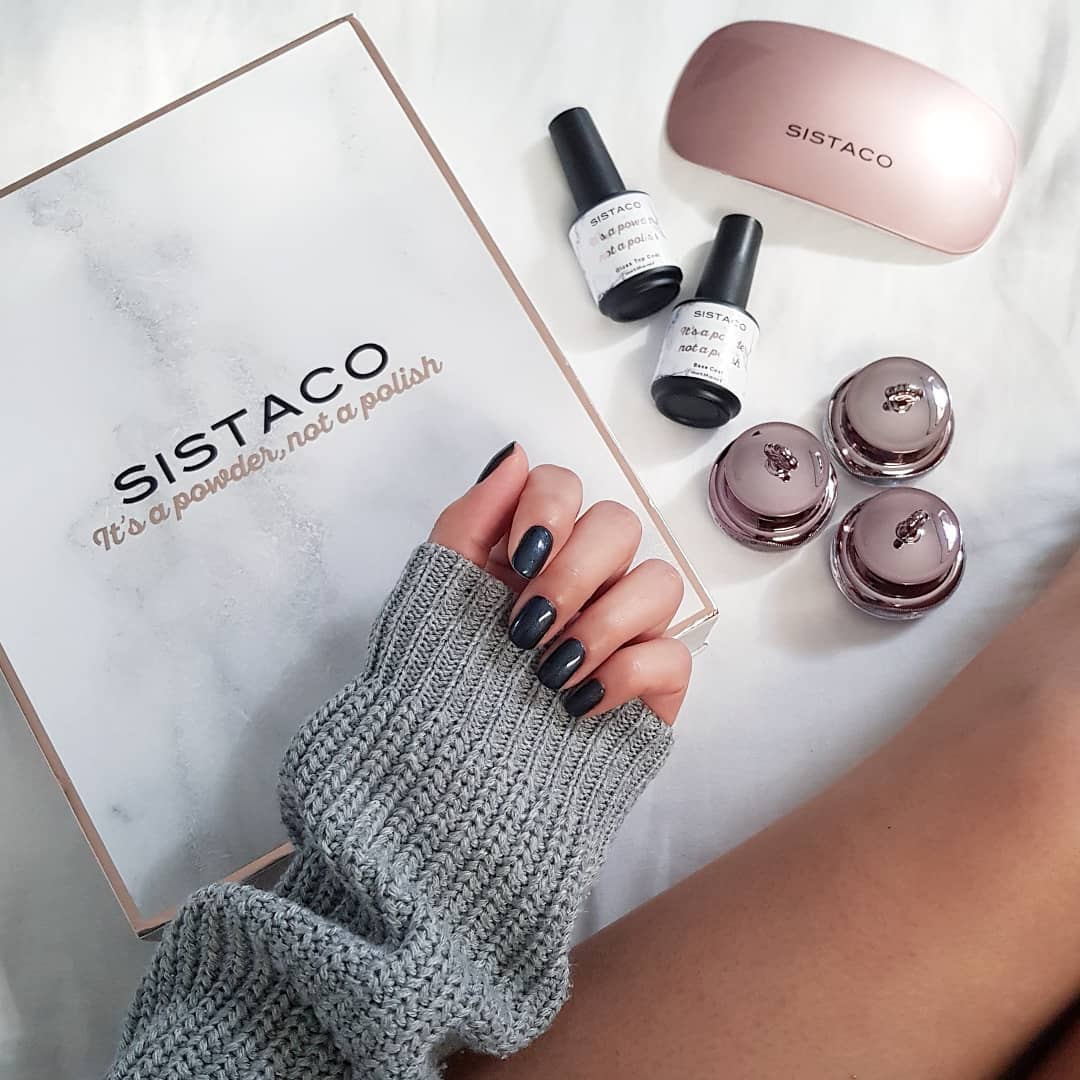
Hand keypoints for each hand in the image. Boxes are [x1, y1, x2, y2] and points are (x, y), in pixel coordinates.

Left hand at [429, 442, 690, 723]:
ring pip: (659, 581)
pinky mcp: (651, 685)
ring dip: (601, 623)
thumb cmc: (439, 682)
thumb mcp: (437, 594)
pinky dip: (624, 674)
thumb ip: (472, 517)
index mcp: (532, 552)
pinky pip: (673, 654)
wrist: (450, 778)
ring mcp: (623, 630)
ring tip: (549, 672)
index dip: (550, 509)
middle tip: (526, 627)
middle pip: (619, 524)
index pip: (565, 488)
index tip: (518, 558)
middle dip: (573, 573)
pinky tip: (577, 703)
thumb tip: (515, 454)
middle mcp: (585, 581)